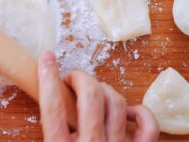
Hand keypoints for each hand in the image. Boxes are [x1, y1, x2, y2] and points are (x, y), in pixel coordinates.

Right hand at [37, 52, 158, 141]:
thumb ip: (49, 129)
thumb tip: (40, 103)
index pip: (53, 107)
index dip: (49, 78)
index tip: (47, 58)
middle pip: (90, 97)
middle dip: (81, 78)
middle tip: (72, 79)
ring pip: (116, 103)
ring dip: (104, 90)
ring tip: (94, 93)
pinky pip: (148, 126)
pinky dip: (140, 113)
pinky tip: (126, 111)